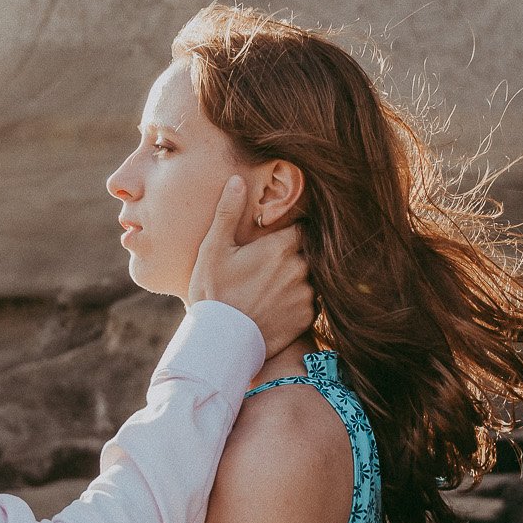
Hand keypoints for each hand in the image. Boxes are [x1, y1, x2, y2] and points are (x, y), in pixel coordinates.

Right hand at [187, 176, 314, 355]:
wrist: (222, 341)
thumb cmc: (213, 292)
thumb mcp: (214, 249)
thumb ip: (228, 212)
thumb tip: (237, 180)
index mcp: (281, 247)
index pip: (301, 227)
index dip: (291, 229)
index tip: (278, 235)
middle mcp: (301, 268)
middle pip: (305, 252)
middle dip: (291, 255)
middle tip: (267, 265)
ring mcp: (307, 294)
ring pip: (309, 277)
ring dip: (295, 278)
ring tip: (269, 288)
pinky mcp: (308, 317)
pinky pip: (309, 302)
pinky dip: (296, 301)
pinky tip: (275, 306)